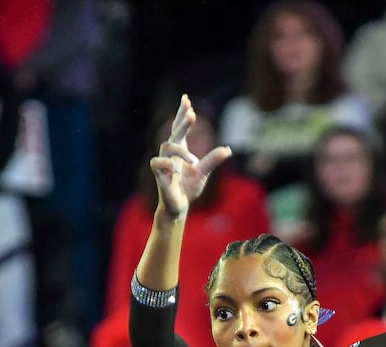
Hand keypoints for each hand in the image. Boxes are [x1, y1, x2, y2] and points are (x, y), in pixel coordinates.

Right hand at [151, 95, 231, 218]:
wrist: (179, 207)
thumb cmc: (188, 188)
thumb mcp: (203, 172)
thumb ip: (212, 160)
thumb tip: (228, 149)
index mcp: (180, 150)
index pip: (179, 128)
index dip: (181, 113)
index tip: (186, 99)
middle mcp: (170, 154)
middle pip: (174, 133)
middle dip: (182, 122)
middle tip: (192, 112)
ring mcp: (164, 163)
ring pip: (166, 146)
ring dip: (181, 151)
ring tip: (194, 161)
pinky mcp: (159, 175)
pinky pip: (157, 163)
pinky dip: (167, 163)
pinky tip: (176, 168)